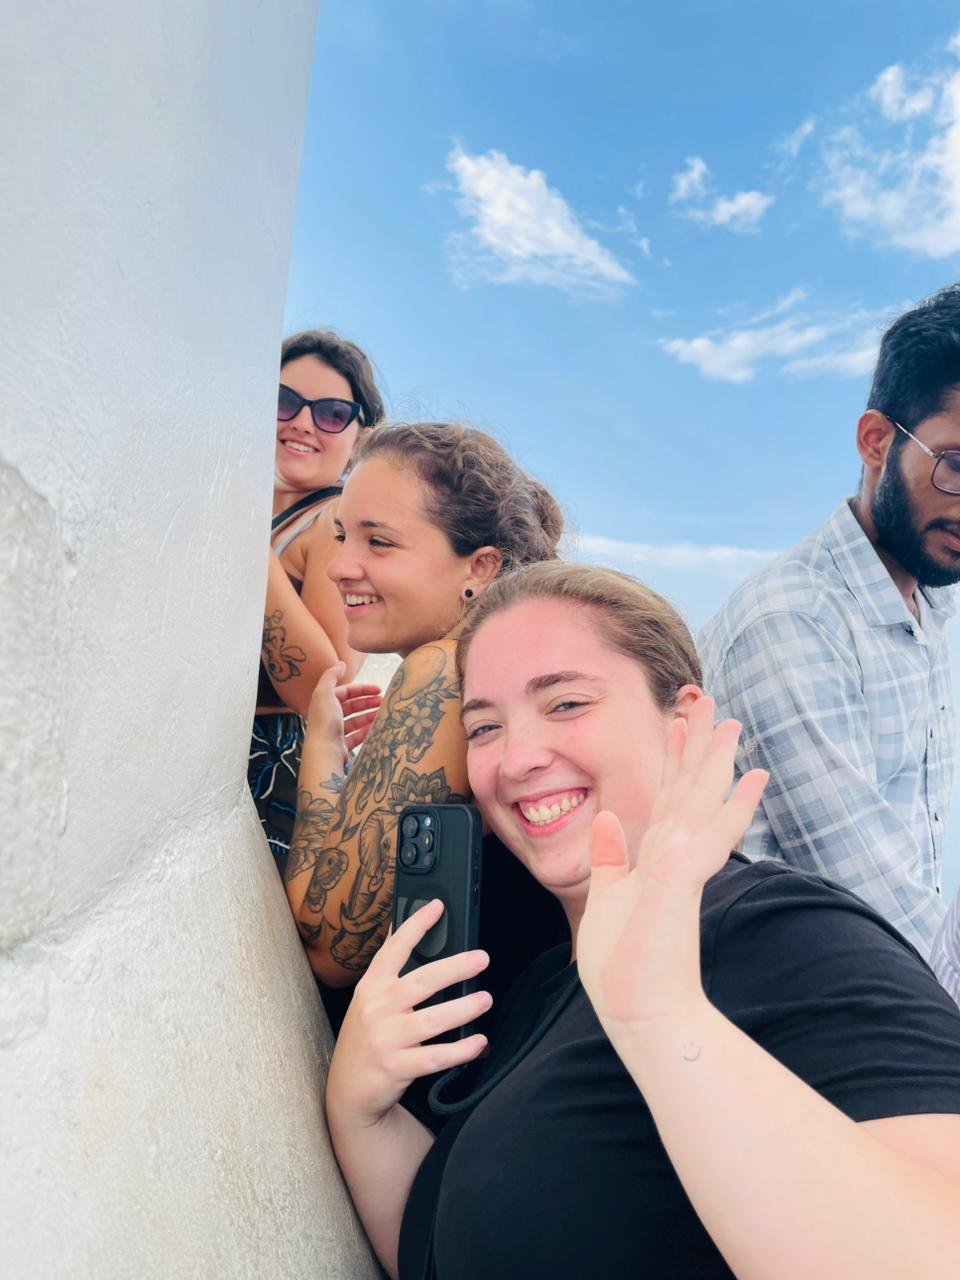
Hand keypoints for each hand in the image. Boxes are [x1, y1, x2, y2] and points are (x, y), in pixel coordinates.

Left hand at [307, 663, 380, 760]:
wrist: (323, 752)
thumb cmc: (324, 721)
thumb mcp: (325, 693)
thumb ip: (331, 676)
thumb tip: (341, 663)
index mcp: (324, 702)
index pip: (346, 691)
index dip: (362, 689)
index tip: (379, 689)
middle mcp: (328, 717)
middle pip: (351, 706)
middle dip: (367, 702)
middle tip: (384, 702)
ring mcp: (335, 732)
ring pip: (355, 721)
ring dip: (369, 716)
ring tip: (384, 715)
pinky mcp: (342, 746)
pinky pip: (357, 736)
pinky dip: (367, 731)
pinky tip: (377, 729)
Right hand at [327, 899, 490, 1126]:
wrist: (348, 1089)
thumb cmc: (365, 1035)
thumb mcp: (368, 997)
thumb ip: (387, 963)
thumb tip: (402, 923)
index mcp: (371, 986)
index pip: (394, 949)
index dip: (416, 926)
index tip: (438, 907)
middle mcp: (377, 1009)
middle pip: (421, 982)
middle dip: (455, 968)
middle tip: (482, 959)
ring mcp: (386, 1039)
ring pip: (432, 1020)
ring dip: (463, 1008)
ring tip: (485, 999)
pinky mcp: (397, 1067)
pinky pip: (435, 1057)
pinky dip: (460, 1050)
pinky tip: (479, 1042)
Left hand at [576, 697, 766, 1040]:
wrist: (643, 1017)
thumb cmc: (624, 971)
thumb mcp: (603, 900)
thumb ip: (609, 859)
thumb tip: (607, 820)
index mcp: (653, 859)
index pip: (664, 797)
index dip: (671, 758)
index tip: (675, 721)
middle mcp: (673, 857)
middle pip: (687, 788)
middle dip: (697, 744)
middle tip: (708, 700)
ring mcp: (682, 868)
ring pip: (701, 801)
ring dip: (716, 761)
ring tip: (731, 721)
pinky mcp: (681, 882)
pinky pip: (711, 836)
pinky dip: (732, 807)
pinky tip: (752, 779)